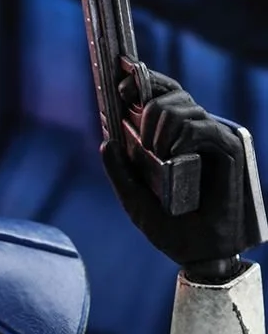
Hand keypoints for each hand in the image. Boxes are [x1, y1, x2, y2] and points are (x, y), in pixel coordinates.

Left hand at [101, 71, 248, 272]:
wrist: (195, 252)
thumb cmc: (168, 228)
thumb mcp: (133, 199)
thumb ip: (119, 171)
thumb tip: (105, 141)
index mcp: (174, 139)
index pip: (163, 96)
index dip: (143, 81)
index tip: (120, 82)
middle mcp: (194, 134)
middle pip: (173, 93)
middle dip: (148, 100)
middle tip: (135, 124)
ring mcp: (212, 140)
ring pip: (184, 106)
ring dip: (161, 125)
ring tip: (156, 153)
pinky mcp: (227, 150)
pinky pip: (201, 126)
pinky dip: (182, 136)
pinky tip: (172, 154)